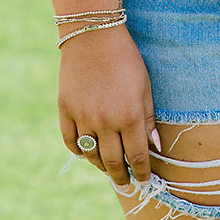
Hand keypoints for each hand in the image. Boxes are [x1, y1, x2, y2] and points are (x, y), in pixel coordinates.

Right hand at [59, 26, 159, 185]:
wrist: (94, 37)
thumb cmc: (126, 60)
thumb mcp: (145, 87)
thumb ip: (148, 119)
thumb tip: (154, 147)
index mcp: (129, 117)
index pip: (136, 157)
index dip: (142, 173)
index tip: (144, 181)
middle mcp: (105, 122)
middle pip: (113, 162)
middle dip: (122, 177)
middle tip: (126, 183)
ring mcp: (82, 118)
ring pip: (91, 156)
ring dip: (101, 166)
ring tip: (109, 168)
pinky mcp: (65, 111)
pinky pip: (71, 142)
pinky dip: (79, 151)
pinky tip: (88, 153)